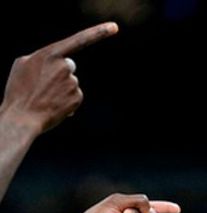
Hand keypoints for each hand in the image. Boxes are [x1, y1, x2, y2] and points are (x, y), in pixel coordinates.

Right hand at [0, 22, 117, 134]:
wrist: (21, 117)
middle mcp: (64, 66)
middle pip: (69, 66)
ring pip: (71, 82)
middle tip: (42, 86)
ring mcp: (72, 82)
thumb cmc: (18, 90)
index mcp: (49, 54)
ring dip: (61, 89)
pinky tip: (53, 106)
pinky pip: (75, 96)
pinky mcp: (78, 97)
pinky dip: (66, 101)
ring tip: (44, 97)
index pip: (78, 40)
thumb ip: (43, 58)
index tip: (115, 27)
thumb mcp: (22, 65)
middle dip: (60, 74)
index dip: (98, 32)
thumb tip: (60, 61)